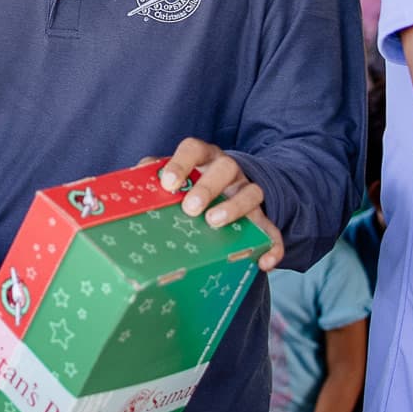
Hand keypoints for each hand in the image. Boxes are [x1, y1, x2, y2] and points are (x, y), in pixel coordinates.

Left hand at [154, 139, 286, 269]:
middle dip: (208, 187)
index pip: (194, 149)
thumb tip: (140, 172)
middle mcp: (228, 171)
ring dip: (235, 207)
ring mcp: (246, 192)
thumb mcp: (175, 177)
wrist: (226, 194)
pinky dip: (272, 245)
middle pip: (226, 167)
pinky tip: (263, 262)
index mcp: (204, 157)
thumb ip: (155, 173)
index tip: (168, 184)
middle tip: (190, 208)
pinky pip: (272, 230)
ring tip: (215, 222)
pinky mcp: (261, 216)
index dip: (181, 163)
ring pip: (252, 192)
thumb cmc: (190, 187)